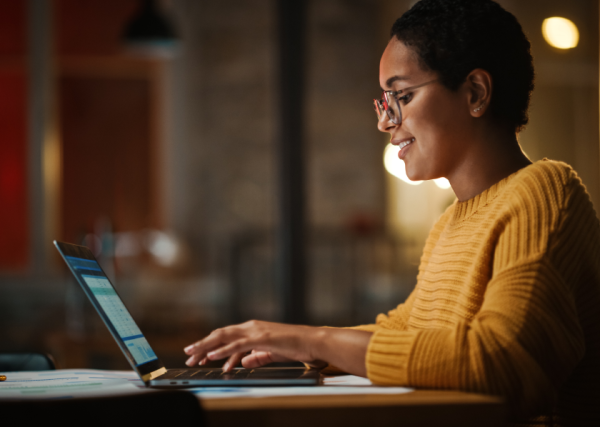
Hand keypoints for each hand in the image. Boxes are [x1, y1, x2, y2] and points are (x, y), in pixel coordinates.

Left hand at [184, 321, 372, 375]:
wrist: (312, 341)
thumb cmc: (294, 345)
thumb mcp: (271, 353)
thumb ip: (256, 356)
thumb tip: (243, 362)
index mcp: (252, 329)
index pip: (225, 336)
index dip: (209, 344)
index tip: (197, 354)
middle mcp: (251, 327)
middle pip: (220, 334)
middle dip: (202, 345)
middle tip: (188, 355)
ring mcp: (255, 331)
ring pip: (224, 337)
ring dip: (206, 347)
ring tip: (193, 356)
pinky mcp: (261, 338)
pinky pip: (237, 345)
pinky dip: (223, 350)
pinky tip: (212, 356)